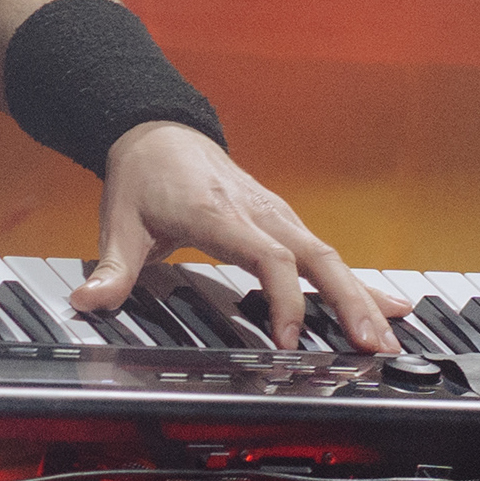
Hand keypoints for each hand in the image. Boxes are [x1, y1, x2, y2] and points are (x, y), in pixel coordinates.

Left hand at [70, 121, 406, 352]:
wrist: (159, 132)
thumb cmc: (143, 178)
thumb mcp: (119, 224)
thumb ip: (110, 269)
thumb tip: (87, 301)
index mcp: (220, 214)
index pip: (268, 256)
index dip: (283, 298)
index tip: (287, 341)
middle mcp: (260, 212)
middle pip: (317, 258)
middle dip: (348, 303)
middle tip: (373, 348)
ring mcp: (279, 216)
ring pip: (331, 258)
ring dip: (362, 300)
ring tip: (390, 343)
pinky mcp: (285, 223)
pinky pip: (329, 256)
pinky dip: (360, 284)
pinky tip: (392, 309)